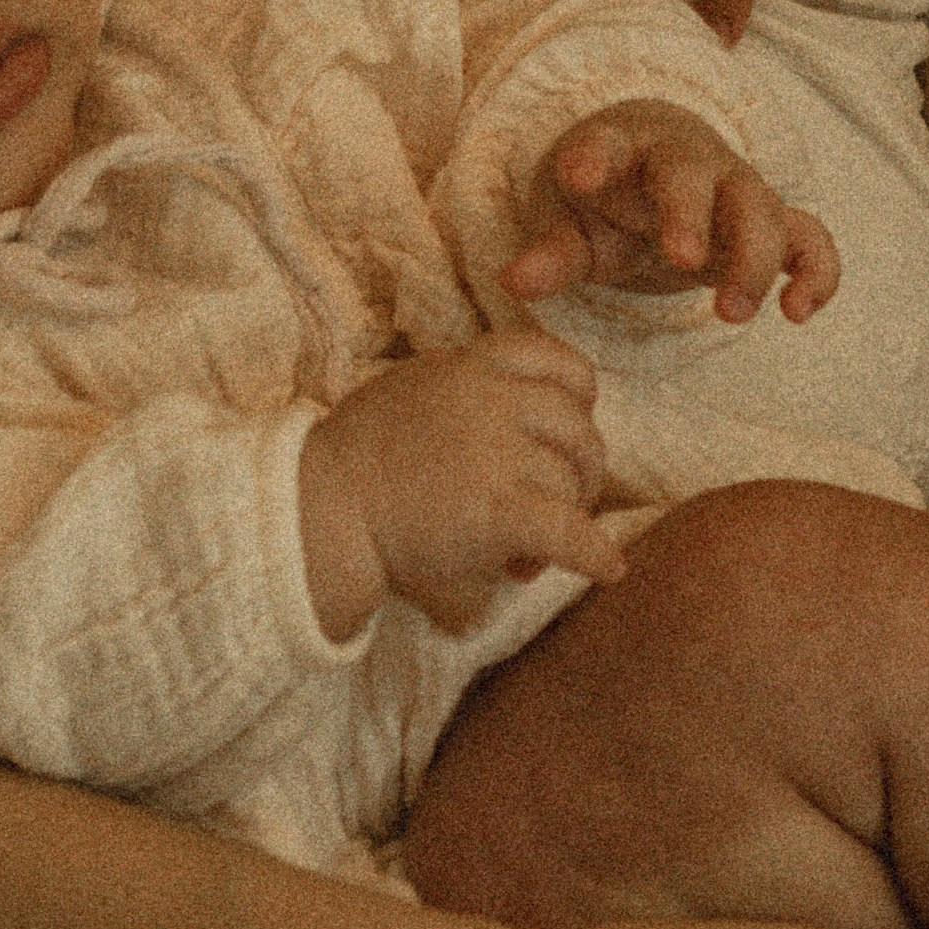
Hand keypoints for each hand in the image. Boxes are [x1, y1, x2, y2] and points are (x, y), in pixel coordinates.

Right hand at [297, 330, 625, 639]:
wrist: (321, 507)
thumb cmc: (358, 459)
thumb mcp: (413, 391)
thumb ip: (465, 393)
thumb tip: (515, 436)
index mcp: (469, 367)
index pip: (553, 357)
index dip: (578, 394)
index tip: (570, 424)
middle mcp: (491, 400)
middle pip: (578, 429)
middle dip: (579, 472)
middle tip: (553, 509)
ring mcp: (496, 453)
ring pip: (569, 485)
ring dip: (564, 520)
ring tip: (523, 555)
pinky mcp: (497, 511)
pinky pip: (569, 531)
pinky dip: (594, 554)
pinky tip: (607, 570)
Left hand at [504, 102, 839, 324]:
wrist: (657, 171)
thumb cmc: (606, 198)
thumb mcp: (569, 221)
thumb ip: (549, 253)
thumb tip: (513, 282)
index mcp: (623, 147)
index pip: (607, 142)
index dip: (594, 155)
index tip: (578, 174)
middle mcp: (686, 160)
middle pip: (695, 175)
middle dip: (691, 214)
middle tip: (683, 260)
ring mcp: (735, 187)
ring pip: (760, 208)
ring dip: (753, 260)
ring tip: (729, 314)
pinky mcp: (771, 221)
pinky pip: (810, 236)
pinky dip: (816, 269)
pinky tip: (799, 312)